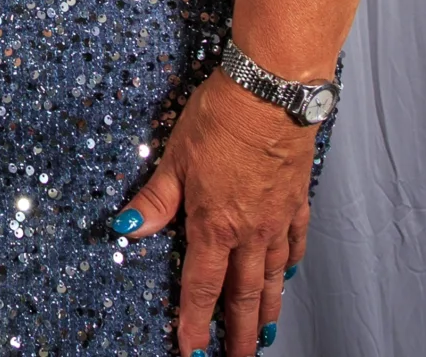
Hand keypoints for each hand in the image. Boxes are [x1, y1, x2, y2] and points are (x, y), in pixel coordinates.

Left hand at [118, 74, 314, 355]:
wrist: (270, 94)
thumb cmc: (220, 119)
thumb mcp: (174, 158)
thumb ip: (155, 200)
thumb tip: (128, 229)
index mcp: (214, 224)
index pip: (202, 285)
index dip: (196, 321)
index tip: (193, 349)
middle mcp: (249, 230)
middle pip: (244, 292)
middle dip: (239, 330)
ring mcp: (277, 218)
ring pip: (272, 276)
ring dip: (268, 308)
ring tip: (266, 333)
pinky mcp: (296, 201)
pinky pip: (295, 243)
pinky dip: (290, 264)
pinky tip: (288, 275)